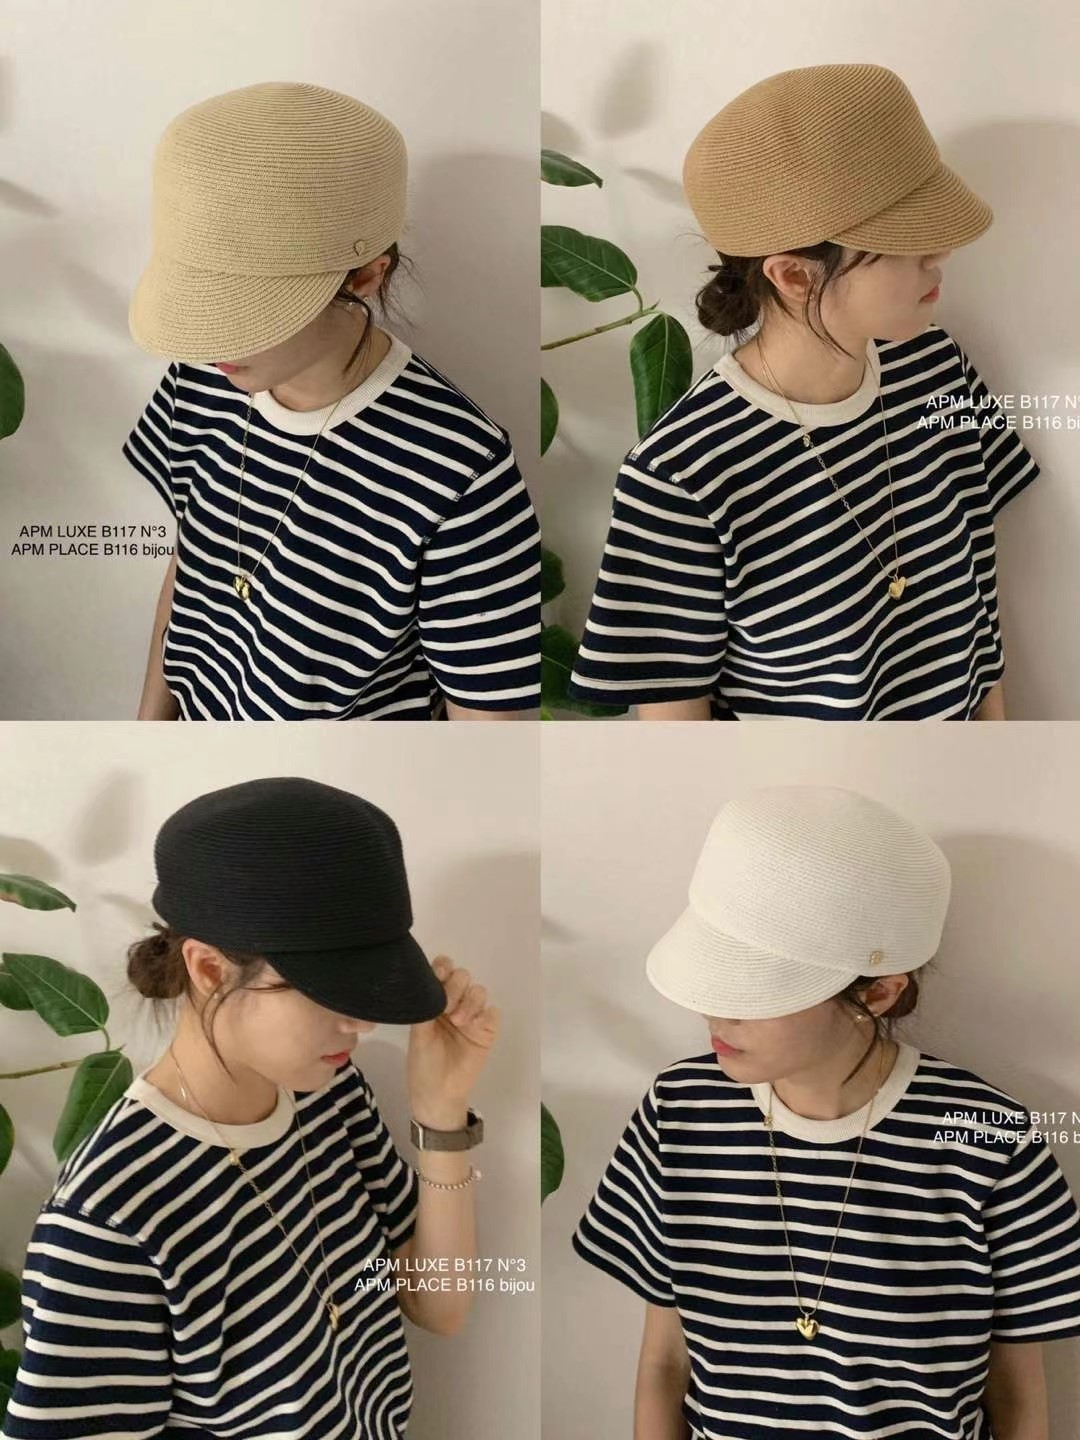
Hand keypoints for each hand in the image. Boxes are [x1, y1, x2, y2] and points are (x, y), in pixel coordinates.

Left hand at [406, 955, 497, 1119]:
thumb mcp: (417, 1035)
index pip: (441, 970)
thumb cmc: (423, 1064)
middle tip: (446, 1008)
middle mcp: (454, 1003)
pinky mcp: (487, 1030)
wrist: (438, 1094)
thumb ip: (424, 1008)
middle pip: (462, 976)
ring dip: (469, 1001)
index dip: (442, 967)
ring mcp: (472, 1016)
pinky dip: (484, 1014)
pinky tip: (473, 1026)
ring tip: (458, 1021)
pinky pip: (493, 1012)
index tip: (438, 975)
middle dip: (454, 987)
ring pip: (478, 990)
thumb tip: (427, 984)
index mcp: (434, 1001)